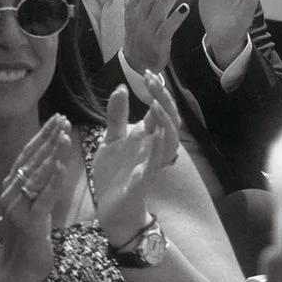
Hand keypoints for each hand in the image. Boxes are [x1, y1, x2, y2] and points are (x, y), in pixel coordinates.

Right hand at [0, 112, 76, 271]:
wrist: (20, 268)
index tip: (56, 119)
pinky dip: (53, 182)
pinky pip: (42, 198)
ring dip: (51, 154)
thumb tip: (50, 161)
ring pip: (36, 175)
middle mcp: (10, 194)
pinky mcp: (29, 223)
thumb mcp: (33, 205)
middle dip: (48, 138)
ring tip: (64, 136)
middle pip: (31, 160)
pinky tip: (62, 167)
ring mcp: (17, 208)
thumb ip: (37, 185)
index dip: (41, 136)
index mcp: (11, 188)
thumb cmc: (30, 236)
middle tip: (62, 119)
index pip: (27, 155)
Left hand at [87, 81, 180, 246]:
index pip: (159, 110)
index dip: (158, 91)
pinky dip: (159, 149)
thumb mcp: (111, 140)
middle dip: (164, 99)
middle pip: (170, 120)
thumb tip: (122, 88)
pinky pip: (156, 164)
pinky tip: (157, 134)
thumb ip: (117, 116)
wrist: (110, 209)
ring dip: (166, 122)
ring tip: (157, 104)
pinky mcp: (144, 181)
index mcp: (146, 137)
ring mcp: (151, 164)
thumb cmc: (114, 175)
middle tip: (152, 81)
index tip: (149, 72)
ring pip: (171, 142)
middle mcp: (153, 148)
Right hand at [120, 0, 189, 87]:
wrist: (137, 61)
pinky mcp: (158, 42)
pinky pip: (167, 28)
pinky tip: (185, 8)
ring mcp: (147, 29)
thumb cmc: (139, 29)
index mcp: (132, 5)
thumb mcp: (134, 7)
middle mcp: (138, 15)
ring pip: (158, 9)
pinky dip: (176, 18)